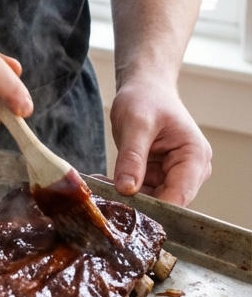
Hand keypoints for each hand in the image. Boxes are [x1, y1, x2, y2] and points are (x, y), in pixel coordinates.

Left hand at [110, 74, 211, 205]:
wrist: (145, 88)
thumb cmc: (146, 98)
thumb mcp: (136, 124)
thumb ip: (132, 156)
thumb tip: (126, 190)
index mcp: (195, 157)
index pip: (179, 195)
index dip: (154, 206)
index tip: (126, 208)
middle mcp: (191, 171)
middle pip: (167, 201)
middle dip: (138, 203)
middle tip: (107, 199)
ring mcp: (176, 175)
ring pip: (153, 199)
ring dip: (127, 197)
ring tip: (101, 188)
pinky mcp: (160, 175)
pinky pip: (143, 191)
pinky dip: (124, 189)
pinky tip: (104, 182)